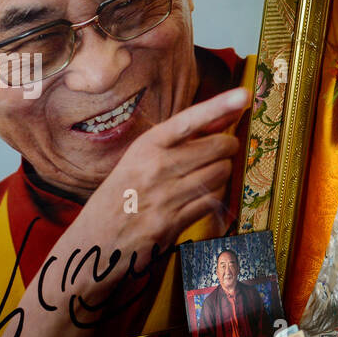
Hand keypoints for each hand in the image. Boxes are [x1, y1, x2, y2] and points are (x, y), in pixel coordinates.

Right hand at [56, 87, 247, 305]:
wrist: (94, 240)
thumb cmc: (122, 194)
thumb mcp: (139, 159)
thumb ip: (179, 140)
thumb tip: (224, 118)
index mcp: (146, 146)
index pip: (190, 120)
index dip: (220, 106)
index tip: (243, 95)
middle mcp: (156, 167)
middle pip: (218, 147)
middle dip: (228, 148)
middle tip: (222, 151)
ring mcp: (165, 196)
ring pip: (220, 174)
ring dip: (222, 174)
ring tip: (206, 176)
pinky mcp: (173, 223)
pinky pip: (213, 201)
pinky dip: (215, 197)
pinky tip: (202, 197)